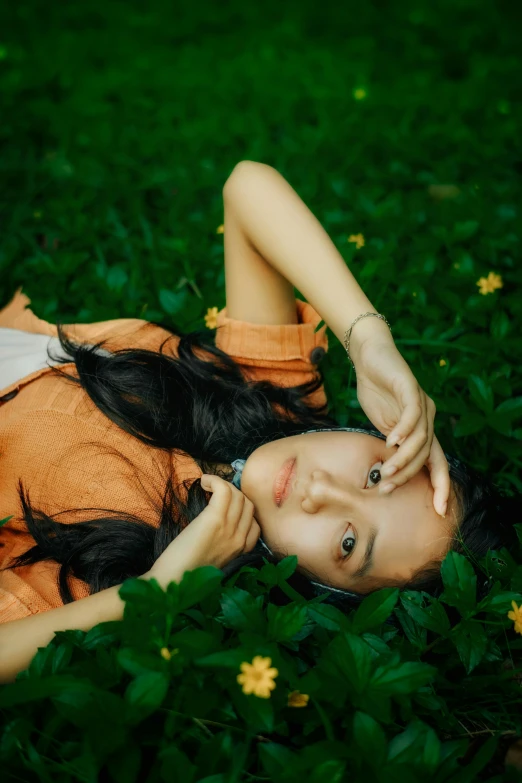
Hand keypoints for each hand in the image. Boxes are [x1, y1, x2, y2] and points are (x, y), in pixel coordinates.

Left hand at [143, 475, 260, 589]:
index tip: (225, 506)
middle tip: (214, 494)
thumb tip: (218, 522)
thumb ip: (222, 543)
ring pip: (237, 495)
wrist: (171, 581)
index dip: (241, 509)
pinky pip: (223, 490)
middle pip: (247, 504)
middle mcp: (239, 539)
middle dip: (233, 494)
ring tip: (207, 486)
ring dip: (221, 484)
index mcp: (240, 550)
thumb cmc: (186, 570)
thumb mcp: (213, 559)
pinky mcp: (214, 520)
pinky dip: (214, 480)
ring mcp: (229, 529)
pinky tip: (203, 482)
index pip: (255, 522)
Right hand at [353, 337, 450, 517]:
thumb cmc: (376, 391)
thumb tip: (388, 474)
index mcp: (424, 429)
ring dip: (403, 458)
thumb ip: (390, 446)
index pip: (437, 463)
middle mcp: (429, 417)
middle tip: (387, 488)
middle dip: (408, 476)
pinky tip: (391, 441)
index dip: (441, 486)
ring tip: (386, 470)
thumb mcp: (383, 425)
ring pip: (420, 439)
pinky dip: (403, 430)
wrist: (370, 357)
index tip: (439, 510)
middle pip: (426, 455)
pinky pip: (412, 414)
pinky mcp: (410, 388)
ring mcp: (422, 402)